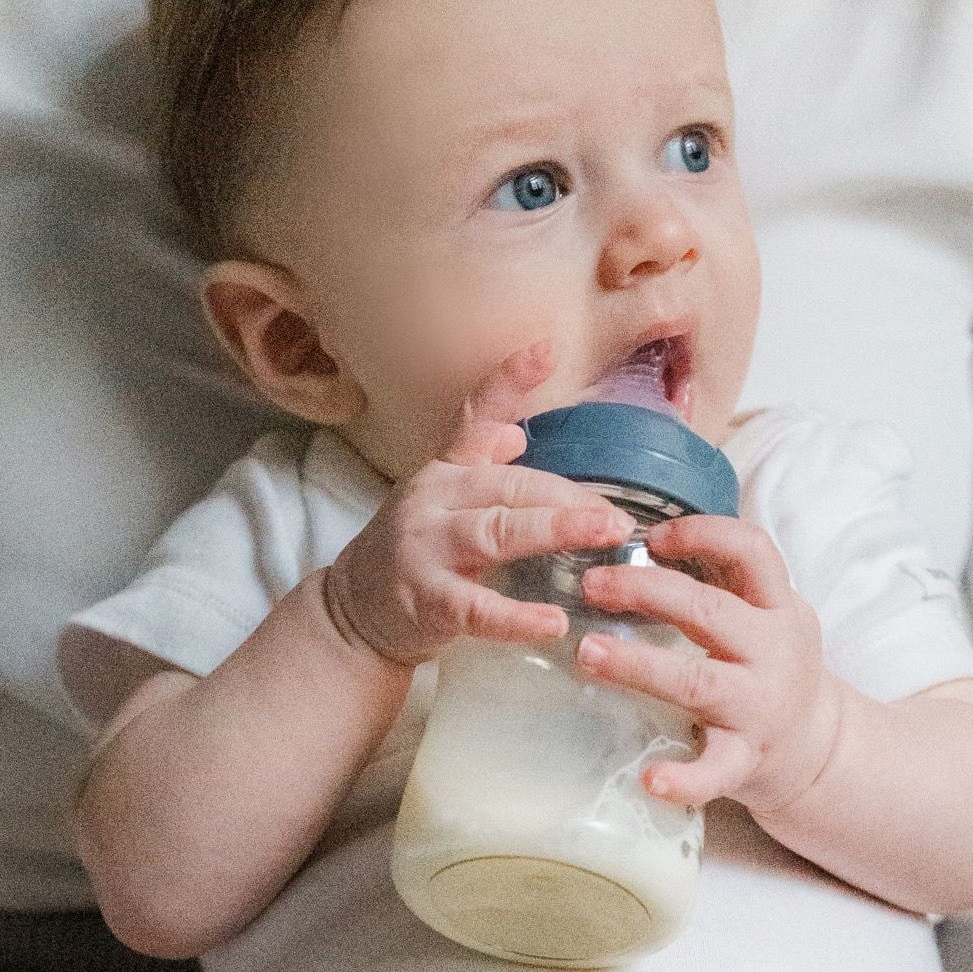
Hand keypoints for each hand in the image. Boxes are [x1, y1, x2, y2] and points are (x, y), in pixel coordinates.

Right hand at [323, 345, 633, 665]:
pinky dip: (516, 617)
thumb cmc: (414, 556)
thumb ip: (479, 468)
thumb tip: (515, 434)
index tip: (547, 349)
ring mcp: (427, 549)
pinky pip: (477, 608)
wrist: (353, 612)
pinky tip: (553, 622)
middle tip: (619, 515)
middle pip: (509, 486)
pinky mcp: (426, 601)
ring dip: (553, 531)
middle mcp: (434, 501)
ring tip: (603, 535)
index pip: (477, 417)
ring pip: (496, 533)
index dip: (509, 381)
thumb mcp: (443, 502)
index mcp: (446, 473)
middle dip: (568, 497)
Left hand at [575, 512, 841, 812]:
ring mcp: (759, 708)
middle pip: (709, 611)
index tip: (651, 537)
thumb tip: (640, 538)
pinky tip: (650, 780)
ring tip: (588, 654)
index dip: (702, 534)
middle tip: (592, 585)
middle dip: (646, 591)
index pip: (752, 550)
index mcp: (777, 607)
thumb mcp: (767, 614)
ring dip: (638, 666)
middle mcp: (773, 652)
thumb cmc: (772, 669)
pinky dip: (685, 779)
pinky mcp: (746, 759)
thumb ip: (722, 581)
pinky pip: (715, 771)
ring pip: (697, 682)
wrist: (819, 749)